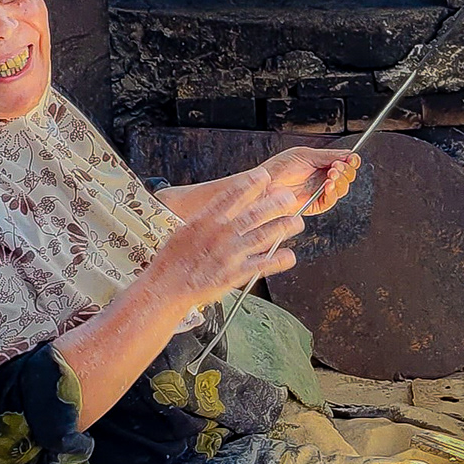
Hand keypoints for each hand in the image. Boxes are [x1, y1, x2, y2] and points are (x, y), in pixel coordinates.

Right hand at [148, 167, 307, 306]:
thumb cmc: (172, 260)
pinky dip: (278, 260)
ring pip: (263, 236)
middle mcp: (220, 234)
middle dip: (275, 204)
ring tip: (297, 223)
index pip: (231, 196)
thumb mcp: (185, 231)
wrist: (165, 287)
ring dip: (282, 228)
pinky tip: (290, 256)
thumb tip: (223, 205)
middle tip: (290, 197)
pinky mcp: (234, 274)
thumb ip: (207, 218)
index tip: (265, 176)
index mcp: (205, 220)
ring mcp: (229, 254)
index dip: (250, 184)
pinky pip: (261, 265)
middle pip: (253, 214)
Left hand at [261, 147, 359, 217]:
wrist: (265, 184)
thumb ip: (328, 155)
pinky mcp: (315, 205)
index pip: (344, 164)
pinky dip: (333, 193)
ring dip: (340, 181)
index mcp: (321, 165)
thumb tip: (347, 154)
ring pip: (342, 189)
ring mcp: (320, 192)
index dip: (351, 161)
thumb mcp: (305, 155)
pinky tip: (328, 185)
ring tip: (331, 174)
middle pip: (347, 177)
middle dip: (346, 170)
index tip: (352, 158)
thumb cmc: (278, 168)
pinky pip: (331, 201)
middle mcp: (323, 179)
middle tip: (337, 166)